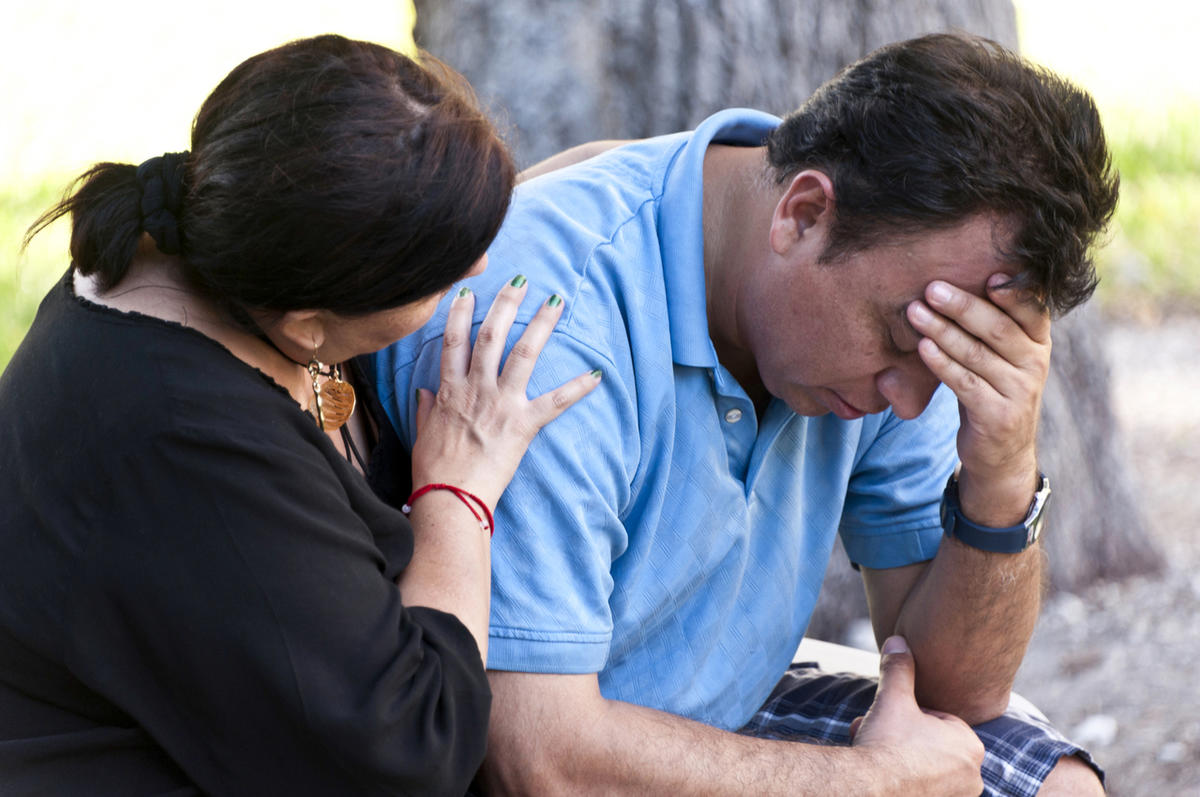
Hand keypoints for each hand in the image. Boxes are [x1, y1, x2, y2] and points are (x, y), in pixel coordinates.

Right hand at [410, 278, 600, 509]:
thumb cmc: (433, 471)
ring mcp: (501, 404)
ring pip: (523, 354)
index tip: (467, 290)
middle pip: (491, 335)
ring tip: (556, 303)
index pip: (453, 341)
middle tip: (520, 281)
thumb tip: (422, 391)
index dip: (460, 312)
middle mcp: (476, 389)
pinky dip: (577, 388)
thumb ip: (424, 409)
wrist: (450, 499)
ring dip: (541, 325)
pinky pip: (555, 402)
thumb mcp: (422, 434)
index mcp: (449, 390)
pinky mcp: (523, 425)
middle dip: (506, 304)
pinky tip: (596, 374)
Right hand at [850, 637, 984, 795]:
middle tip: (880, 737)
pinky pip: (922, 790)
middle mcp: (973, 777)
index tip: (891, 720)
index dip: (910, 717)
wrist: (868, 790)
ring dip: (904, 764)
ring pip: (927, 772)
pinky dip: (906, 785)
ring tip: (877, 759)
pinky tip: (882, 778)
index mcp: (970, 745)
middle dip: (904, 741)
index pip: (939, 721)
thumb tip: (897, 641)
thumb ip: (899, 668)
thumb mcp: (892, 698)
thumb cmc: (886, 743)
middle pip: (932, 748)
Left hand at [907, 275, 1049, 523]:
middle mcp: (1036, 365)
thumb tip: (950, 281)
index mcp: (1039, 343)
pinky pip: (964, 383)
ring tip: (914, 312)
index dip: (1014, 291)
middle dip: (963, 306)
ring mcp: (1019, 392)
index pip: (1032, 310)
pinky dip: (941, 363)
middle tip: (931, 288)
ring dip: (942, 331)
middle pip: (999, 329)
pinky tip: (922, 347)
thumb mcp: (1000, 357)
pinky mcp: (998, 416)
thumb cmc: (992, 391)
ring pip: (977, 354)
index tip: (987, 272)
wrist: (1000, 454)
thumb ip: (989, 326)